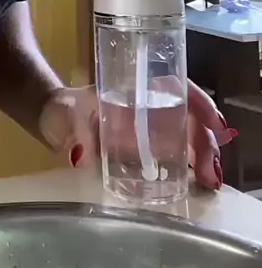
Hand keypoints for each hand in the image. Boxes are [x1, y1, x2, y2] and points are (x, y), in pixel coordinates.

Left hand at [39, 81, 235, 189]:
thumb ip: (68, 131)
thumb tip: (80, 154)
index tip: (215, 125)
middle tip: (209, 171)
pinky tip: (198, 182)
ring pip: (186, 132)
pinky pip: (174, 150)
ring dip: (202, 153)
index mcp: (132, 89)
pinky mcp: (143, 146)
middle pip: (187, 113)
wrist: (52, 119)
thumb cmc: (59, 111)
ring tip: (208, 180)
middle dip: (205, 138)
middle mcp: (146, 103)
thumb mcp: (61, 115)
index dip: (199, 103)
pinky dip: (189, 163)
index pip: (175, 86)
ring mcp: (147, 124)